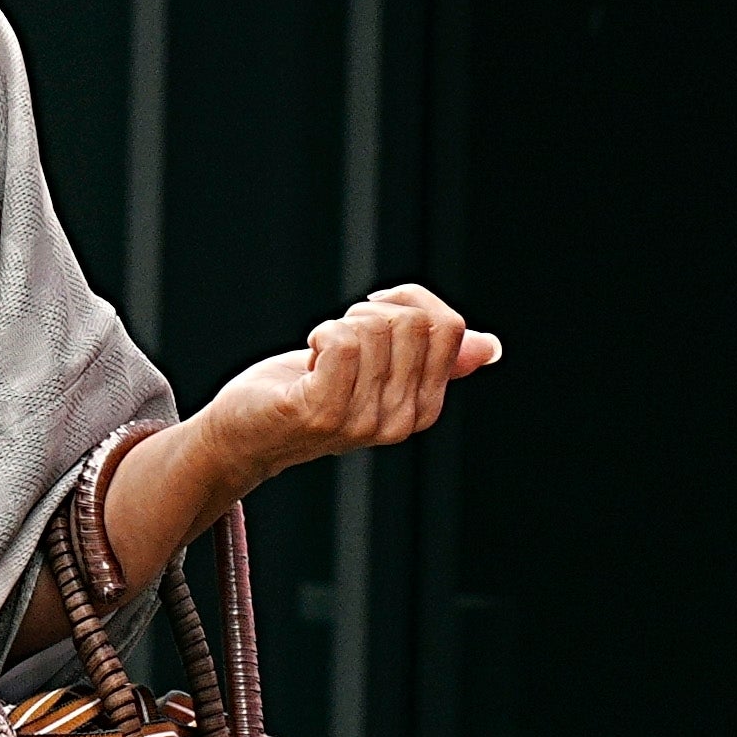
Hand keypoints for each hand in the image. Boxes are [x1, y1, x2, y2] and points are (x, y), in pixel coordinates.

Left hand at [97, 285, 498, 595]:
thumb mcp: (379, 373)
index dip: (411, 301)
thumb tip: (490, 346)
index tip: (374, 313)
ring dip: (339, 326)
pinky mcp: (322, 413)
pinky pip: (340, 342)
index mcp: (423, 408)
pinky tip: (307, 364)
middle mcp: (400, 421)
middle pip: (412, 322)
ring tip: (319, 359)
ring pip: (374, 327)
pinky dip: (320, 336)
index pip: (448, 327)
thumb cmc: (308, 394)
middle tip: (339, 343)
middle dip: (370, 313)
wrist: (246, 436)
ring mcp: (362, 422)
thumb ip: (433, 360)